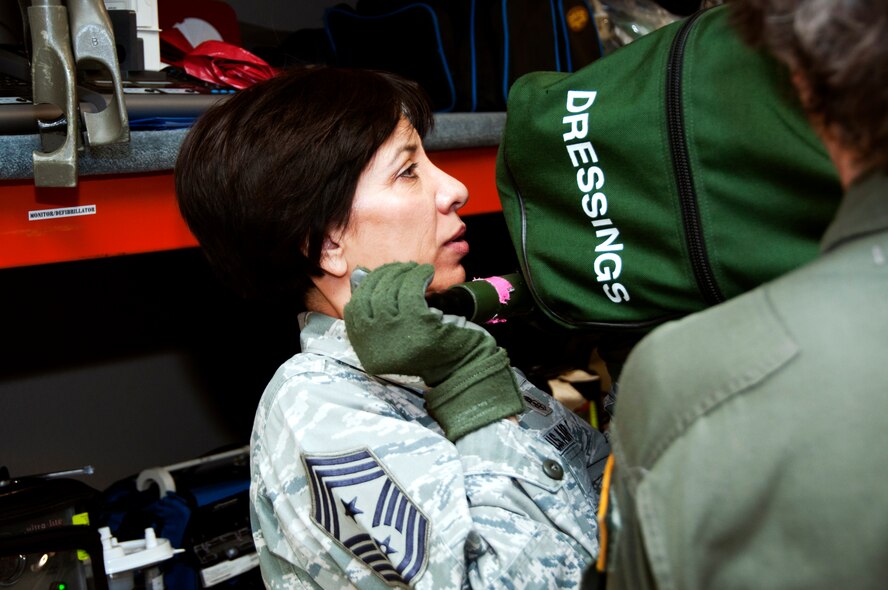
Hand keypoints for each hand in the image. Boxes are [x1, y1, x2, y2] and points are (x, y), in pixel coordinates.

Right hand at [344, 262, 524, 439]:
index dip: (367, 286)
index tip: (383, 275)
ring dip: (404, 273)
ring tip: (415, 270)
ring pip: (391, 289)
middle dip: (386, 275)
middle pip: (371, 295)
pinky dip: (418, 276)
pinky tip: (426, 273)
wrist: (461, 366)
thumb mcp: (396, 331)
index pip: (354, 308)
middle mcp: (374, 344)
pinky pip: (411, 289)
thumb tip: (359, 273)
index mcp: (365, 350)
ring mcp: (394, 333)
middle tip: (402, 268)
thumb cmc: (428, 347)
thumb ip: (375, 307)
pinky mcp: (417, 323)